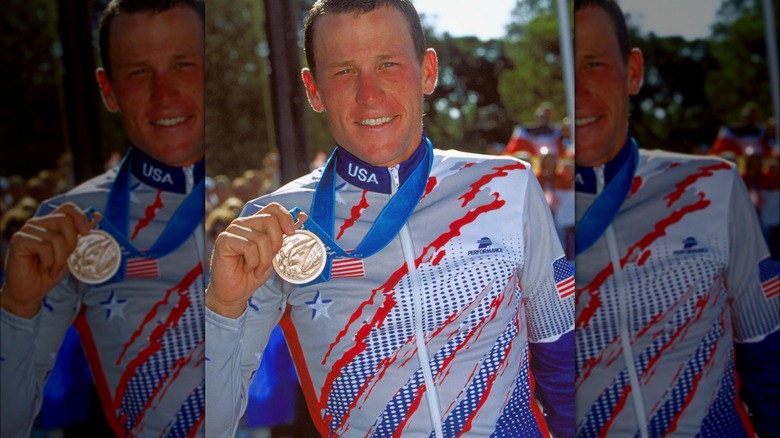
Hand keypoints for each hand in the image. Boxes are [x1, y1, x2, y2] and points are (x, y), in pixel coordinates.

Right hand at [0, 203, 99, 317]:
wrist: (32, 291)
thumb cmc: (50, 271)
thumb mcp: (71, 251)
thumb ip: (80, 233)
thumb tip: (97, 215)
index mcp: (51, 222)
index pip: (68, 207)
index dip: (80, 217)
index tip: (87, 233)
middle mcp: (38, 223)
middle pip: (64, 220)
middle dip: (72, 243)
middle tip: (66, 258)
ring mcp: (27, 230)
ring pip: (56, 238)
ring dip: (60, 259)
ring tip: (53, 268)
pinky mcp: (19, 240)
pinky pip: (44, 247)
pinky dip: (49, 262)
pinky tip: (43, 268)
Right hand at [206, 203, 305, 318]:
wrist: (236, 292)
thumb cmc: (255, 272)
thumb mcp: (275, 252)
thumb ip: (284, 234)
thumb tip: (302, 216)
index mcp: (256, 223)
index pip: (273, 208)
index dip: (285, 217)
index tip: (292, 233)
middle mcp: (243, 223)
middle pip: (270, 220)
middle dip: (276, 244)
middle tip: (270, 259)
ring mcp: (233, 230)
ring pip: (261, 238)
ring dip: (264, 260)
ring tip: (257, 269)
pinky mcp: (224, 240)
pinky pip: (249, 247)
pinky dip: (253, 262)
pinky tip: (247, 269)